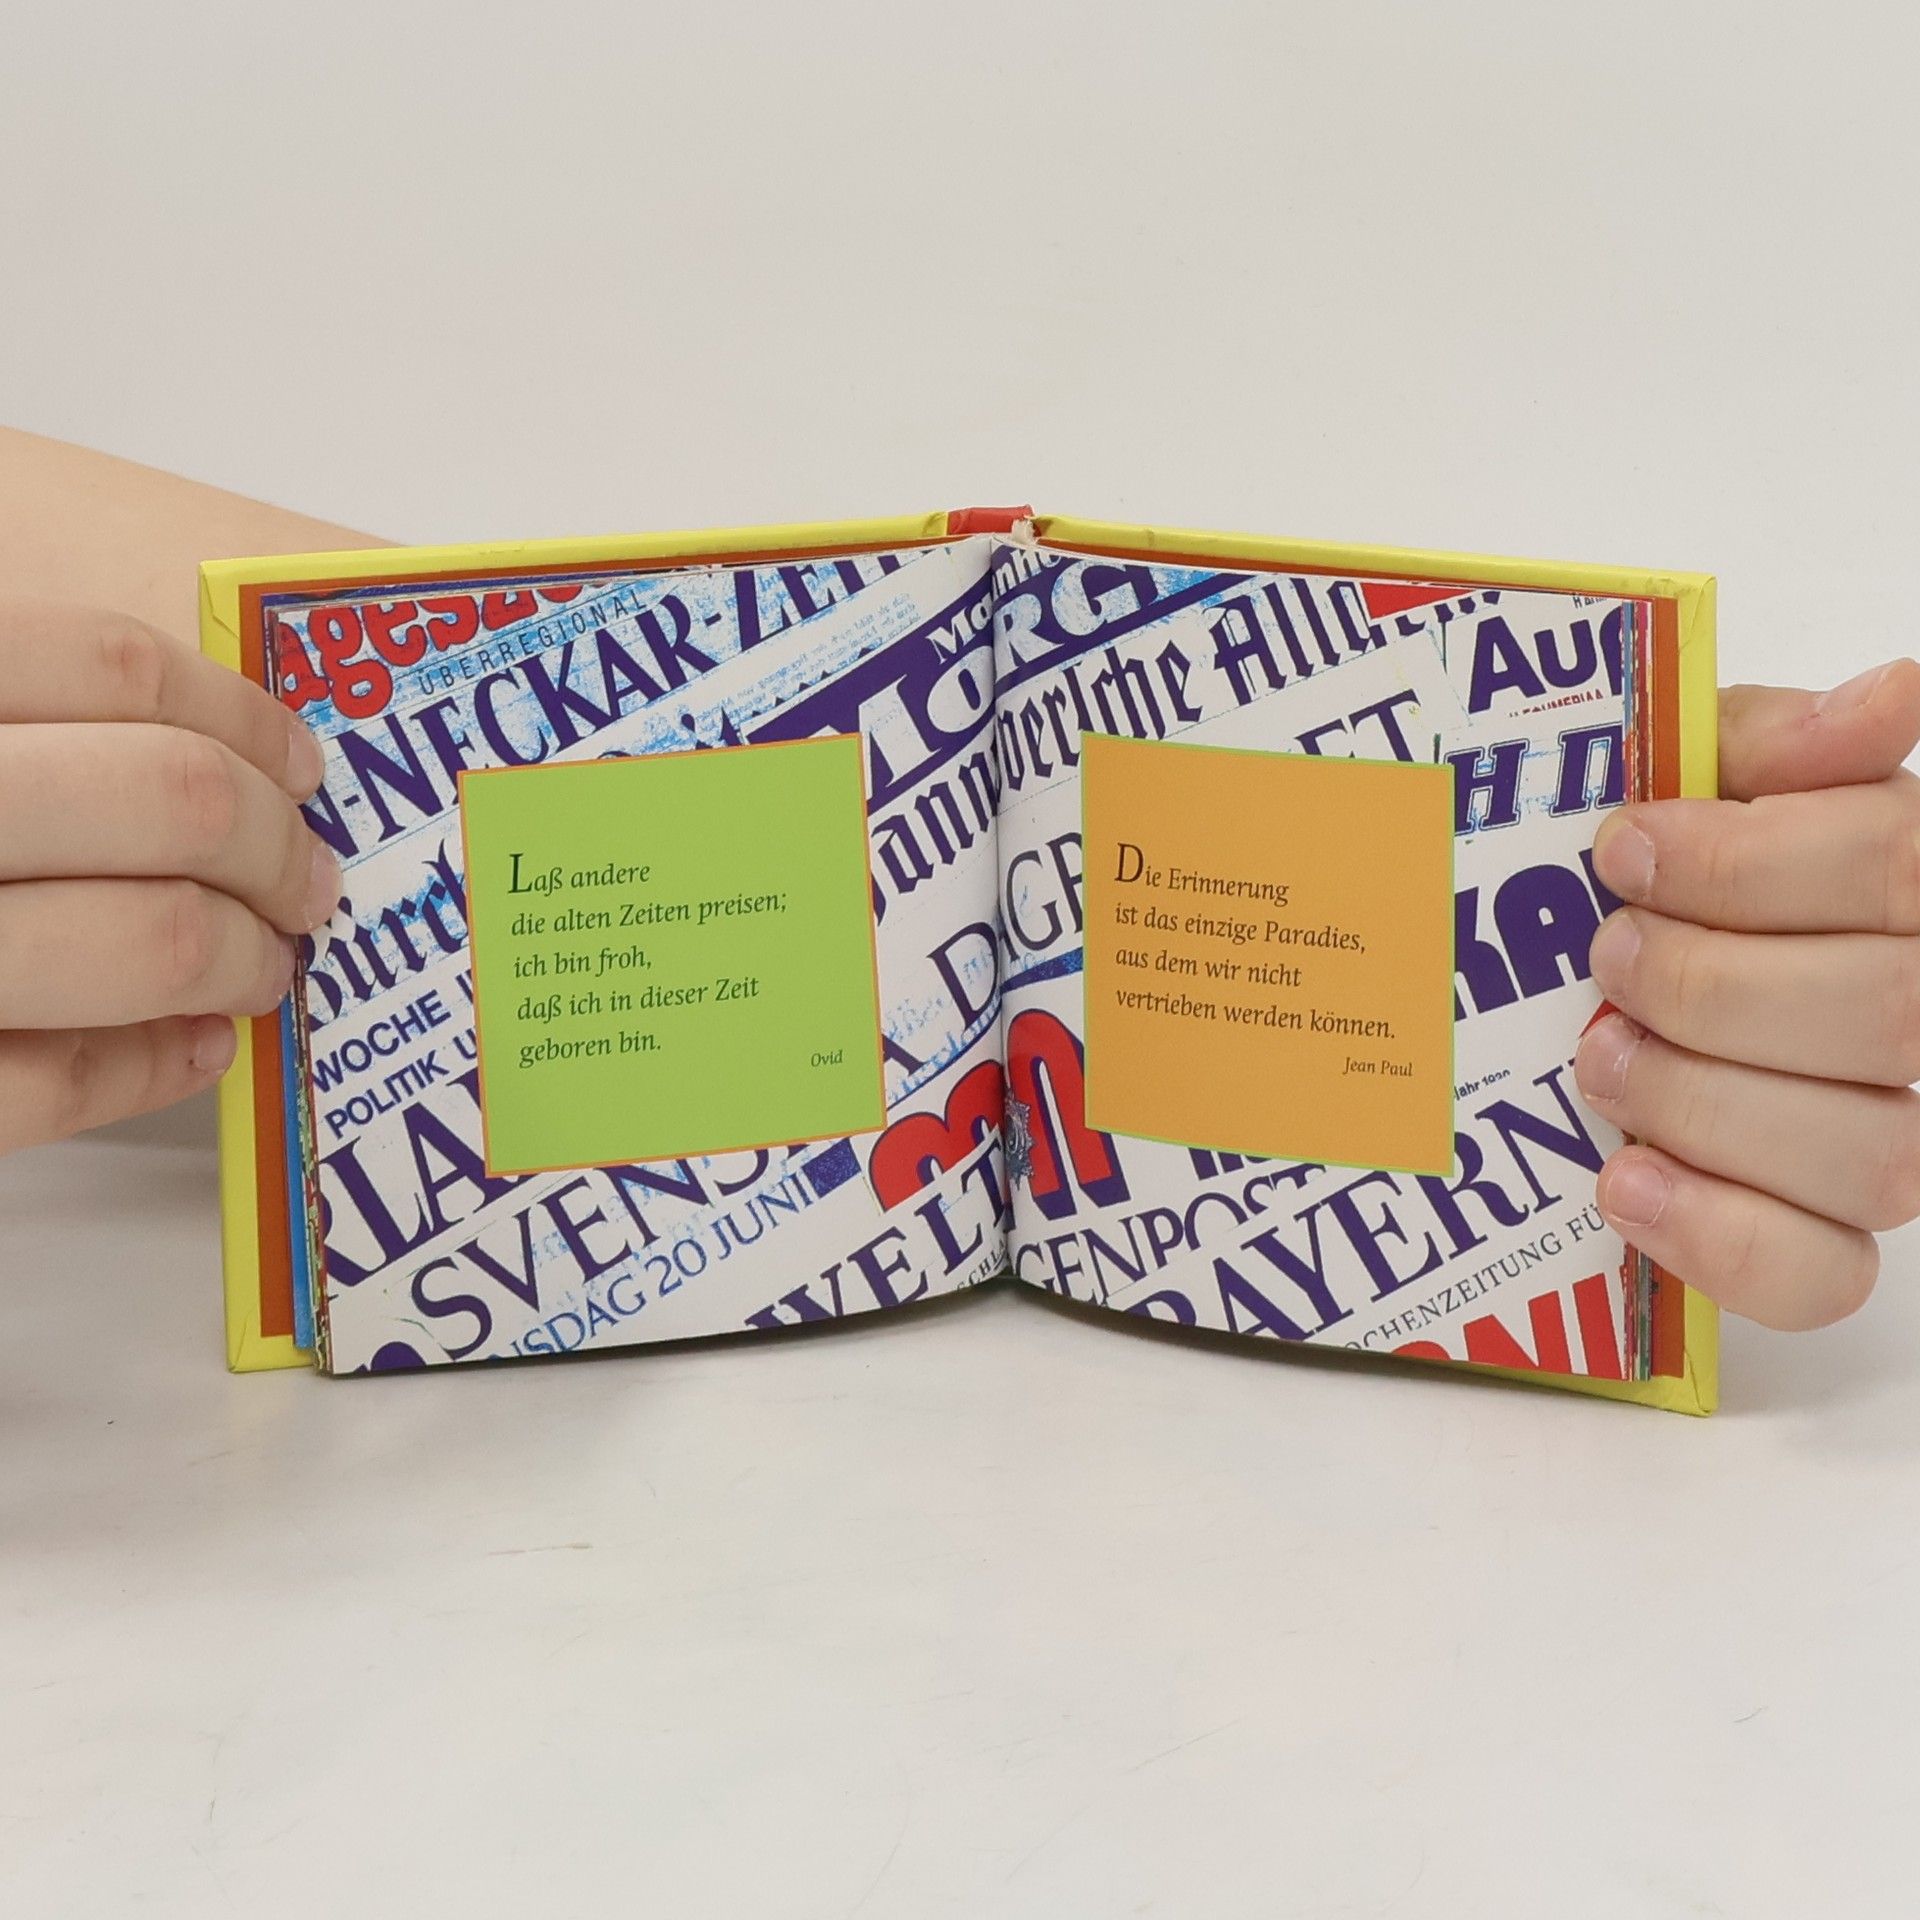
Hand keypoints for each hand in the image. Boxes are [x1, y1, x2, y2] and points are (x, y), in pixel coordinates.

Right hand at [0, 599, 338, 1153]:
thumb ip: (54, 715)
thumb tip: (250, 747)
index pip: (114, 666)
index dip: (241, 717)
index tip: (304, 762)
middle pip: (177, 800)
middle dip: (280, 849)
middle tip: (310, 882)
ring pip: (153, 943)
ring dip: (247, 958)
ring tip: (265, 963)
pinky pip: (59, 1086)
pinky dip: (159, 1066)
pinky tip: (201, 1043)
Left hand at [1577, 660, 1919, 1328]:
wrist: (1598, 959)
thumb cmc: (1661, 860)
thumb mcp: (1703, 772)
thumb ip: (1774, 743)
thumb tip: (1891, 698)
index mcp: (1906, 882)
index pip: (1898, 869)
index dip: (1752, 864)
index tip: (1626, 848)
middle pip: (1887, 1017)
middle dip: (1712, 983)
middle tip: (1607, 956)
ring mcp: (1887, 1134)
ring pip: (1869, 1155)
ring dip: (1702, 1100)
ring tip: (1601, 1056)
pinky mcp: (1822, 1237)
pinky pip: (1821, 1274)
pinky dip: (1715, 1234)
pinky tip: (1624, 1179)